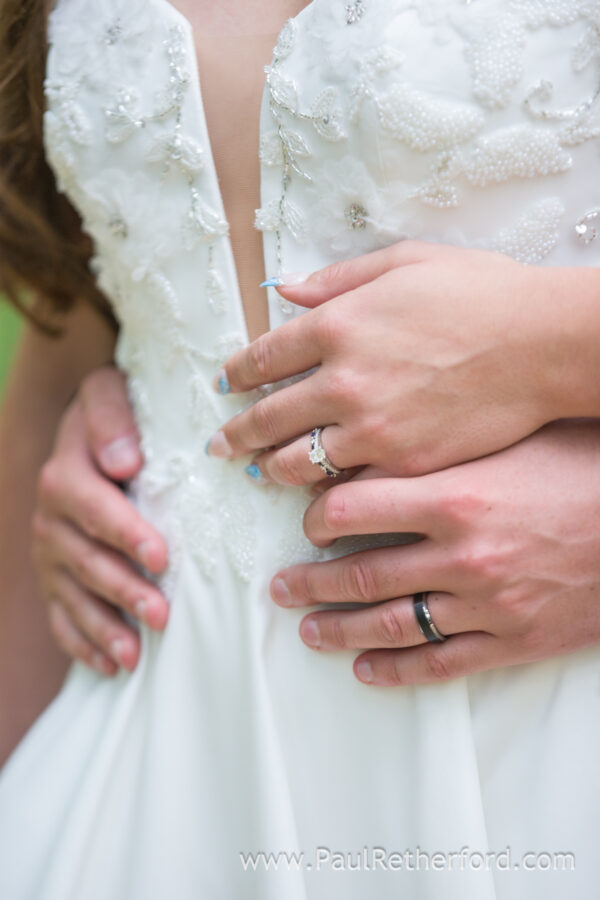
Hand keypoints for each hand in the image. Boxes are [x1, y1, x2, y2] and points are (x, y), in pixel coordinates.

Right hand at [32, 366, 168, 675]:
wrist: (84, 432)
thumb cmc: (113, 415)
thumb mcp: (108, 393)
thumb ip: (111, 419)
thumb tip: (124, 461)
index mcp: (65, 475)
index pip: (93, 508)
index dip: (126, 533)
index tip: (160, 555)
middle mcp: (49, 517)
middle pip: (85, 560)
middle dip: (123, 590)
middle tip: (161, 615)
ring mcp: (49, 552)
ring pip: (73, 595)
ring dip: (103, 627)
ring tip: (134, 656)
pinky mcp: (54, 577)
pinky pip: (60, 616)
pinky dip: (82, 642)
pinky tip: (109, 667)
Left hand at [207, 242, 599, 480]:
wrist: (541, 344)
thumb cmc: (479, 294)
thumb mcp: (405, 262)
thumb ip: (336, 278)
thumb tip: (286, 289)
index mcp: (336, 325)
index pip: (262, 356)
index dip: (235, 373)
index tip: (224, 384)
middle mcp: (342, 381)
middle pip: (267, 417)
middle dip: (237, 433)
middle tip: (220, 446)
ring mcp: (371, 429)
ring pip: (297, 462)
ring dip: (271, 468)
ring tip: (261, 471)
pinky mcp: (404, 464)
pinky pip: (347, 485)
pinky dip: (325, 488)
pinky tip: (317, 489)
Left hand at [268, 422, 599, 685]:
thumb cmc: (587, 468)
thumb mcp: (511, 441)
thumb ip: (443, 446)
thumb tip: (381, 440)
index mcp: (456, 496)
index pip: (352, 508)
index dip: (317, 516)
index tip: (307, 520)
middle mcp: (461, 554)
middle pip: (361, 572)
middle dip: (311, 581)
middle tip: (280, 586)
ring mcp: (485, 604)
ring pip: (389, 624)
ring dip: (339, 629)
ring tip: (307, 630)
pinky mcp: (512, 640)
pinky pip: (441, 663)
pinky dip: (397, 670)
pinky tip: (366, 669)